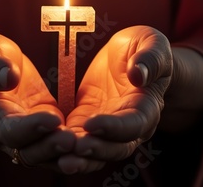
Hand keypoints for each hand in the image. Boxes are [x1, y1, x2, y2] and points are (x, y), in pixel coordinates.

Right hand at [0, 33, 74, 170]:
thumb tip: (8, 77)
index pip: (9, 130)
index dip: (30, 128)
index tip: (52, 118)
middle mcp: (8, 135)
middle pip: (30, 151)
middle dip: (51, 147)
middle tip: (73, 139)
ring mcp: (30, 135)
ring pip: (49, 155)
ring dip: (66, 153)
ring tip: (86, 145)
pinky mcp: (48, 128)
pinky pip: (62, 145)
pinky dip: (77, 147)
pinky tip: (96, 141)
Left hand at [63, 26, 171, 172]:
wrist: (130, 57)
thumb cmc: (143, 47)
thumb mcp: (150, 42)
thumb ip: (150, 58)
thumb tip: (138, 74)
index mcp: (148, 105)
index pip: (135, 123)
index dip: (115, 127)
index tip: (93, 124)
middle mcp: (131, 125)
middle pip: (117, 147)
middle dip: (97, 149)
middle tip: (75, 148)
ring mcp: (108, 128)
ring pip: (98, 151)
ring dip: (82, 158)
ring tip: (63, 159)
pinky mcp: (86, 123)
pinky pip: (78, 141)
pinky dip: (67, 148)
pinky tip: (51, 148)